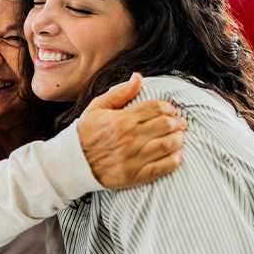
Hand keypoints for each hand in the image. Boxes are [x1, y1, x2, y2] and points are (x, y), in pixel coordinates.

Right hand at [78, 72, 186, 188]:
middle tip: (180, 123)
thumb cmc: (86, 132)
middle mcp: (129, 138)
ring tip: (179, 137)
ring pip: (166, 146)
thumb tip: (138, 77)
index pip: (154, 108)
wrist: (73, 161)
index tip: (171, 110)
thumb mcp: (98, 107)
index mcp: (121, 120)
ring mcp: (132, 158)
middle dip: (177, 122)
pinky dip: (173, 161)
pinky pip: (160, 168)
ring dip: (178, 139)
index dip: (167, 107)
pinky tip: (178, 156)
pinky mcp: (133, 176)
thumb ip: (120, 93)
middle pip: (164, 125)